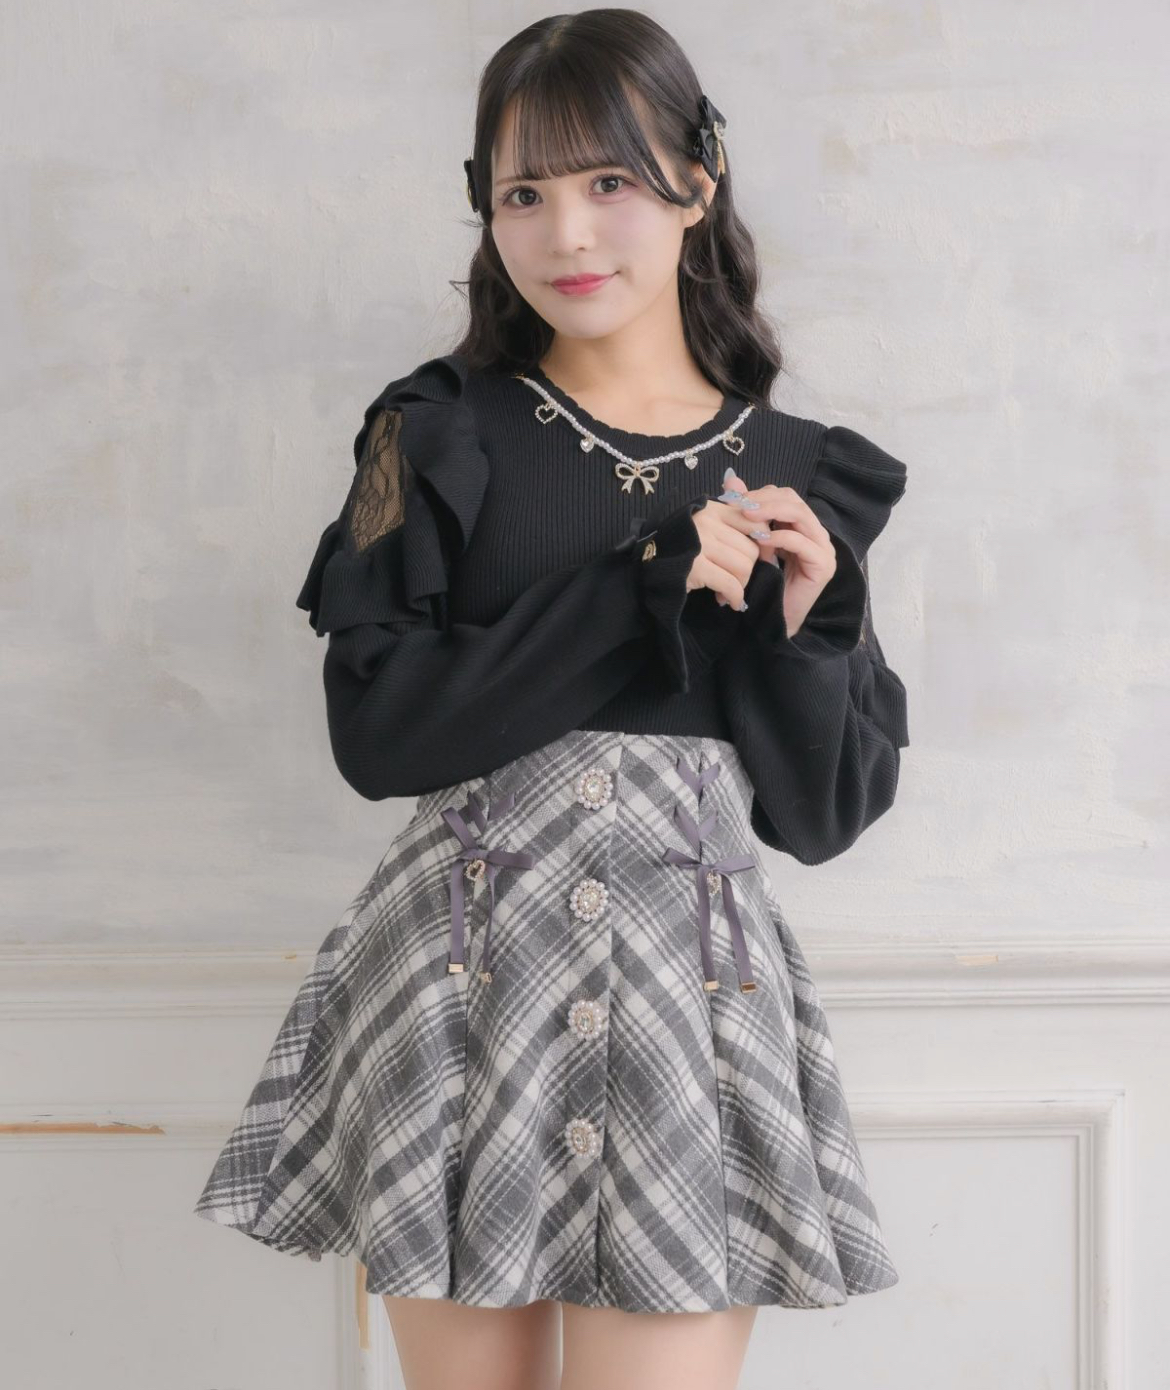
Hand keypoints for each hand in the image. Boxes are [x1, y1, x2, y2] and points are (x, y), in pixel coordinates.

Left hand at [704, 469, 838, 638]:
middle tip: (740, 505)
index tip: (734, 498)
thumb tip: (731, 479)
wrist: (772, 621)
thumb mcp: (752, 543)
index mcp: (801, 527)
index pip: (785, 497)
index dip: (760, 494)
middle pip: (794, 501)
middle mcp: (816, 534)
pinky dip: (780, 537)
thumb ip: (745, 513)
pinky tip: (761, 539)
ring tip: (747, 516)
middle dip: (765, 500)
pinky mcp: (824, 565)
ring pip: (801, 516)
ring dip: (772, 512)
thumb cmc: (762, 585)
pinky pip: (802, 542)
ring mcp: (824, 549)